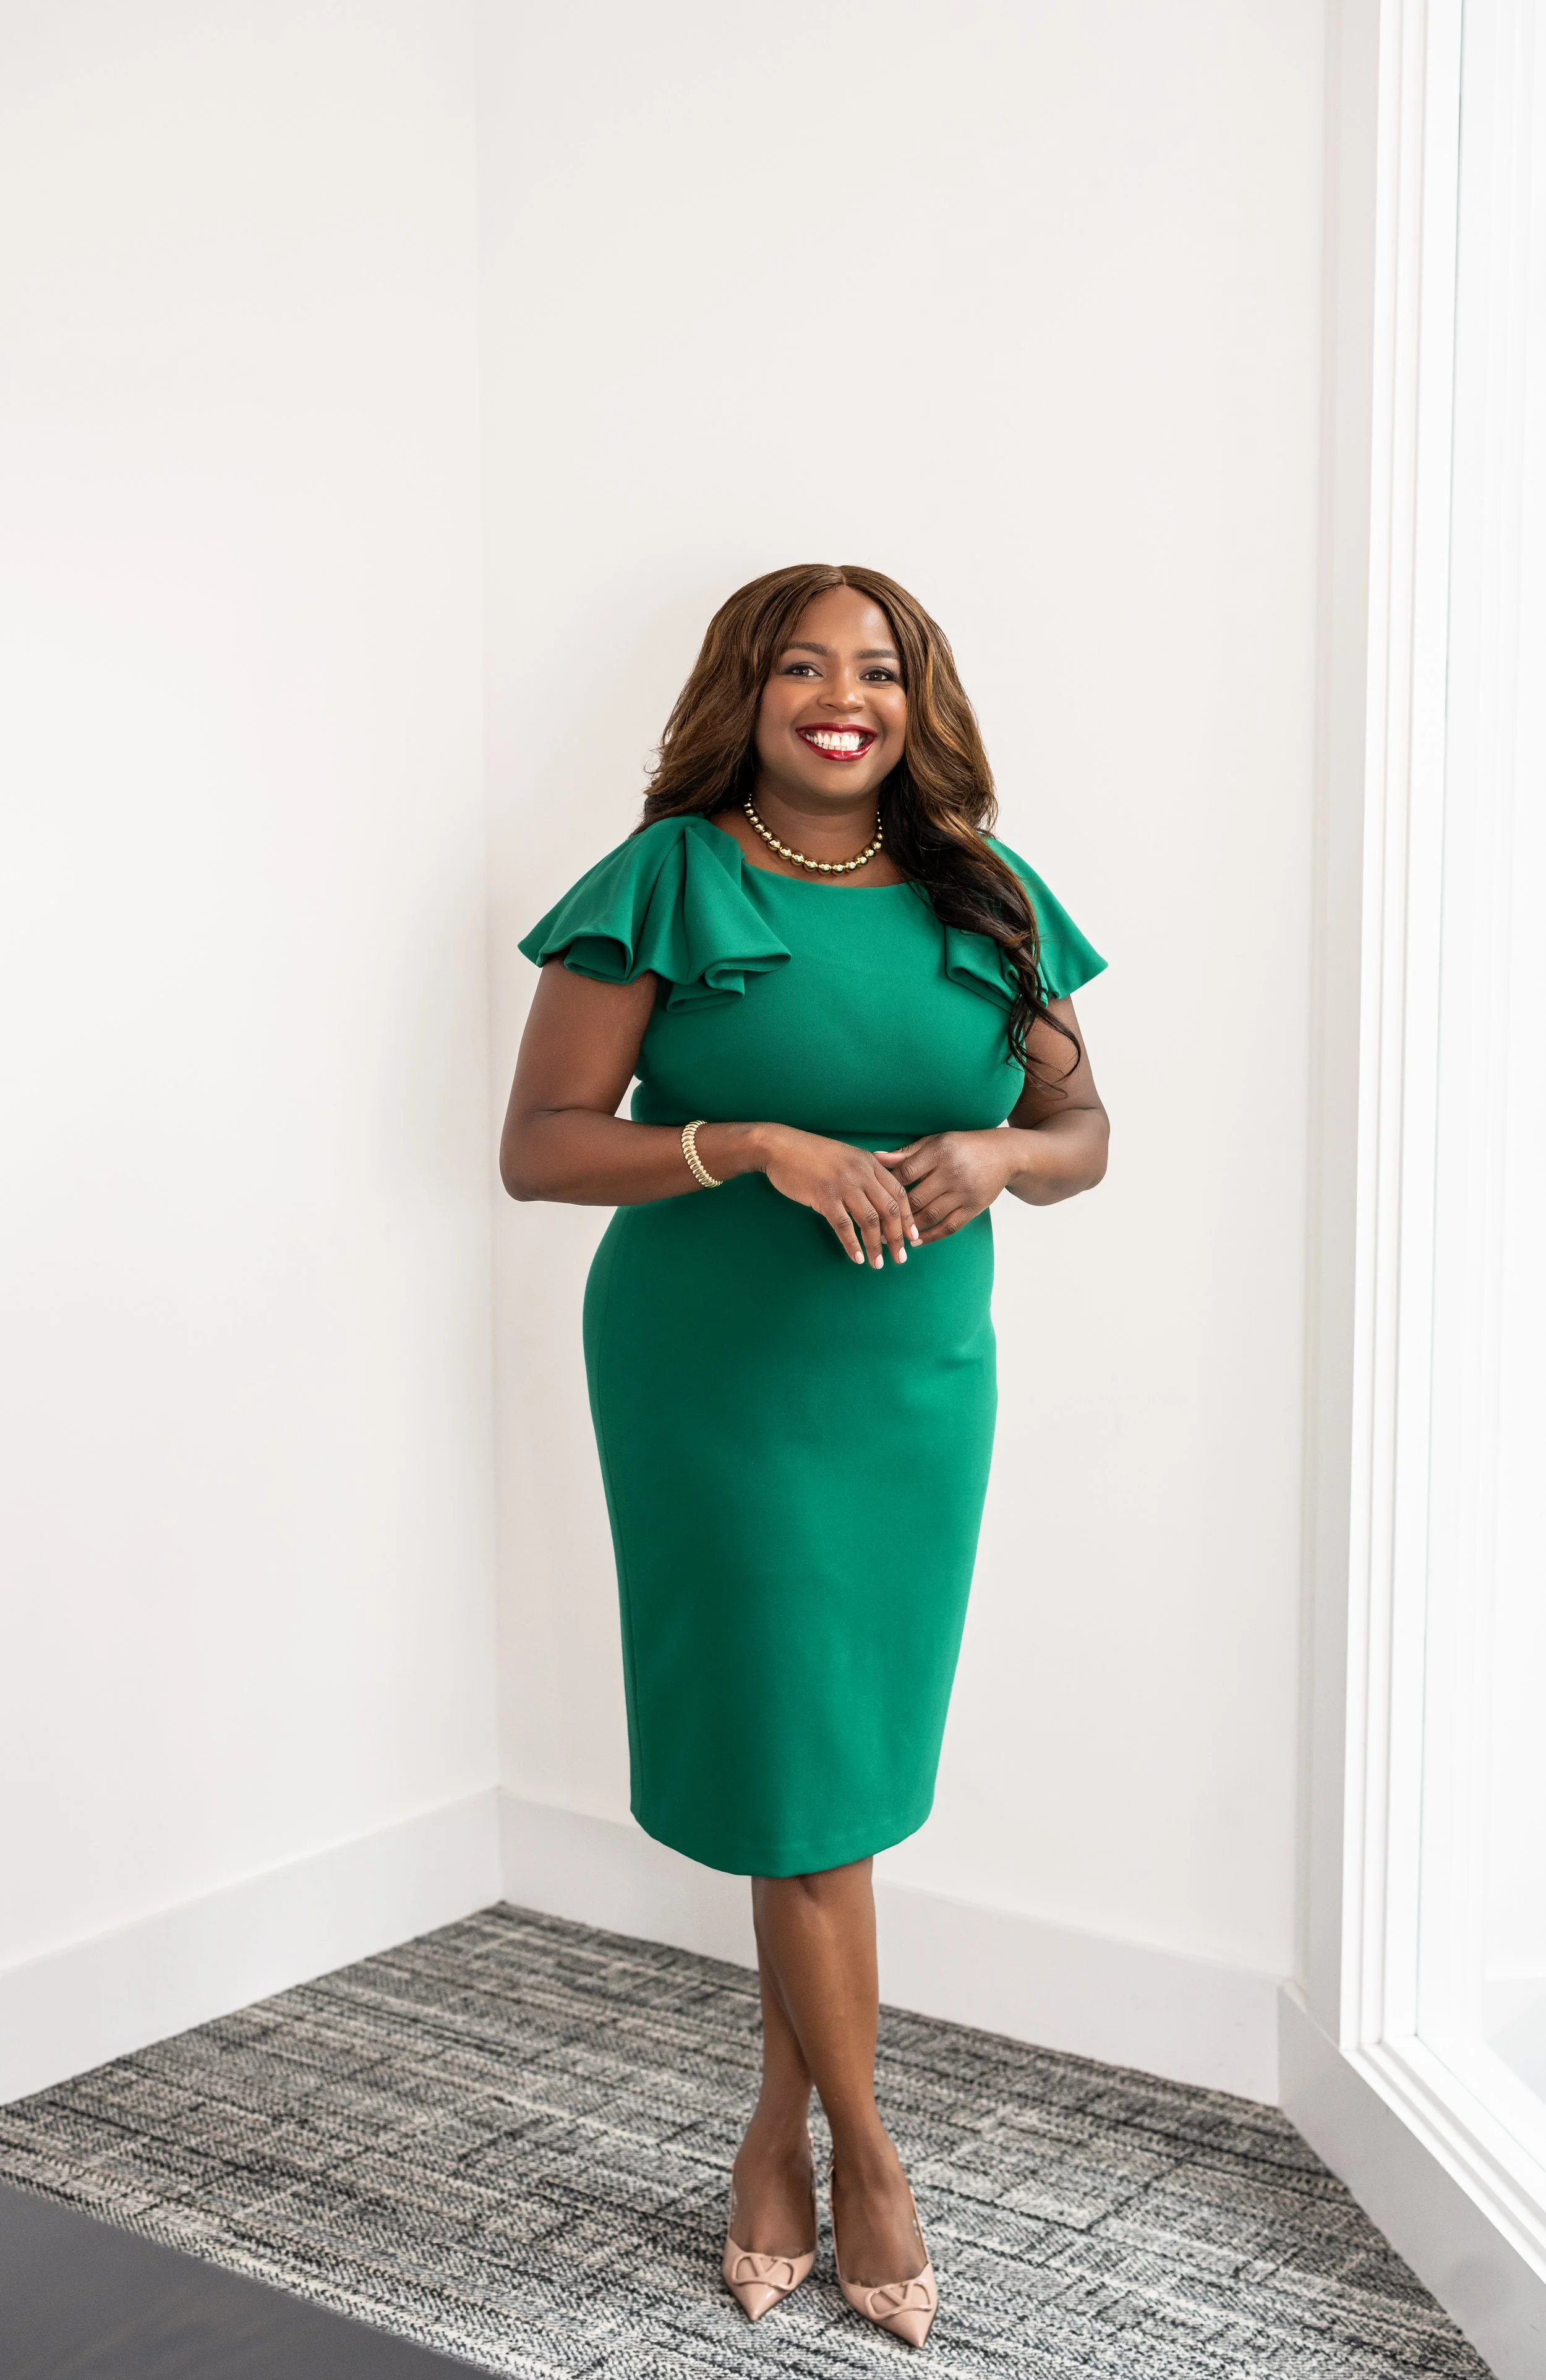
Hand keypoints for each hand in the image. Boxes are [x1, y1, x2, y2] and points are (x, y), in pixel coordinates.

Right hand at [758, 1125, 919, 1267]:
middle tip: (900, 1257)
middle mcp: (861, 1173)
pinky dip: (852, 1244)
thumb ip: (873, 1164)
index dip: (908, 1217)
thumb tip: (897, 1168)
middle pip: (889, 1209)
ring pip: (869, 1220)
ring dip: (876, 1245)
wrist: (780, 1146)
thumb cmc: (813, 1153)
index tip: (913, 1237)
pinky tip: (857, 1258)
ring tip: (879, 1263)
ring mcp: (843, 1184)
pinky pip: (843, 1225)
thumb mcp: (848, 1154)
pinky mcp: (823, 1196)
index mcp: (870, 1162)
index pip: (899, 1192)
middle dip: (897, 1237)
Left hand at [872, 1131, 1018, 1243]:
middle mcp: (952, 1173)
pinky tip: (916, 1241)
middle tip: (875, 1225)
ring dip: (909, 1229)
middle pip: (916, 1198)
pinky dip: (930, 1236)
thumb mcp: (936, 1142)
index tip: (873, 1197)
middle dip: (894, 1214)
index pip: (906, 1173)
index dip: (887, 1187)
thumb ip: (907, 1154)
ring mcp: (964, 1192)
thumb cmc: (962, 1147)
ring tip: (892, 1236)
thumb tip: (876, 1159)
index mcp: (939, 1152)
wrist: (1004, 1155)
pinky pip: (949, 1226)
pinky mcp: (974, 1207)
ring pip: (930, 1216)